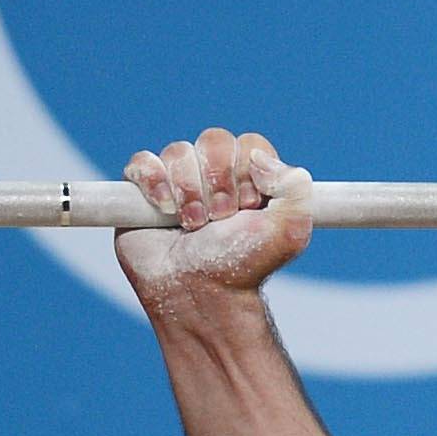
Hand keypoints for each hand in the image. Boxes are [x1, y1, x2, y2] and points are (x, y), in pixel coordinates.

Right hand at [117, 126, 313, 323]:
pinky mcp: (143, 192)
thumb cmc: (243, 264)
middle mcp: (214, 173)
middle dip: (218, 181)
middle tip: (220, 218)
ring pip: (178, 151)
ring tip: (193, 225)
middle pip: (213, 140)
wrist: (201, 295)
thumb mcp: (290, 230)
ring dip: (188, 190)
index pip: (248, 144)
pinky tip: (164, 209)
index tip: (249, 206)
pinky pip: (141, 162)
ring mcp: (177, 180)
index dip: (246, 172)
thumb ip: (295, 186)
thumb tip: (260, 158)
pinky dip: (153, 181)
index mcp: (251, 176)